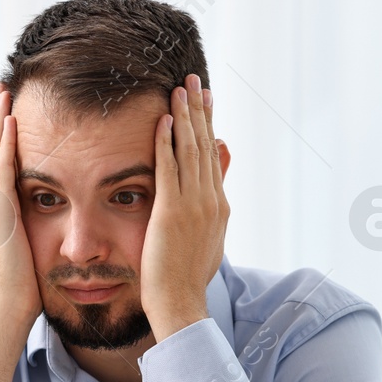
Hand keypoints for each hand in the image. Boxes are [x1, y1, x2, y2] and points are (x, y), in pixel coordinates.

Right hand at [0, 85, 38, 330]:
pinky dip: (5, 145)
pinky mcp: (1, 215)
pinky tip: (10, 122)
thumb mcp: (29, 255)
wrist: (8, 312)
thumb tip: (44, 227)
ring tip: (3, 93)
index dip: (3, 138)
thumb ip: (31, 235)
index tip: (9, 112)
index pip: (0, 166)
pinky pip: (2, 172)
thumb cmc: (23, 292)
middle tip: (1, 89)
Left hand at [139, 75, 228, 339]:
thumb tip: (212, 195)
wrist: (181, 301)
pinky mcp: (172, 211)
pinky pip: (169, 167)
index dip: (209, 125)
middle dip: (199, 110)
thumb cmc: (187, 277)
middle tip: (194, 80)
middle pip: (205, 145)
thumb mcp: (207, 240)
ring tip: (179, 88)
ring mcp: (194, 204)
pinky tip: (163, 118)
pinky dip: (166, 140)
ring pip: (190, 150)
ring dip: (184, 116)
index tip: (206, 100)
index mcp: (219, 206)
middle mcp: (211, 200)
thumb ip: (210, 210)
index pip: (213, 157)